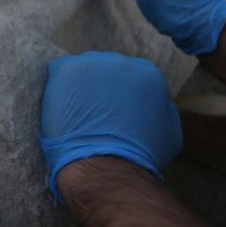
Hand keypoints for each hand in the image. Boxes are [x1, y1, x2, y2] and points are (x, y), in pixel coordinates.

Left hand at [41, 52, 181, 200]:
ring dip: (78, 85)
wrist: (108, 165)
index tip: (111, 110)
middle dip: (98, 86)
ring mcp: (93, 63)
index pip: (130, 75)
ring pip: (82, 68)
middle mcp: (122, 62)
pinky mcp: (67, 70)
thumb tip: (155, 100)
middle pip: (105, 67)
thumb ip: (162, 107)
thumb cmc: (140, 156)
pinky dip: (57, 86)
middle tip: (91, 112)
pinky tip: (60, 106)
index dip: (118, 94)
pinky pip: (58, 70)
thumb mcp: (169, 132)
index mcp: (149, 73)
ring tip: (74, 113)